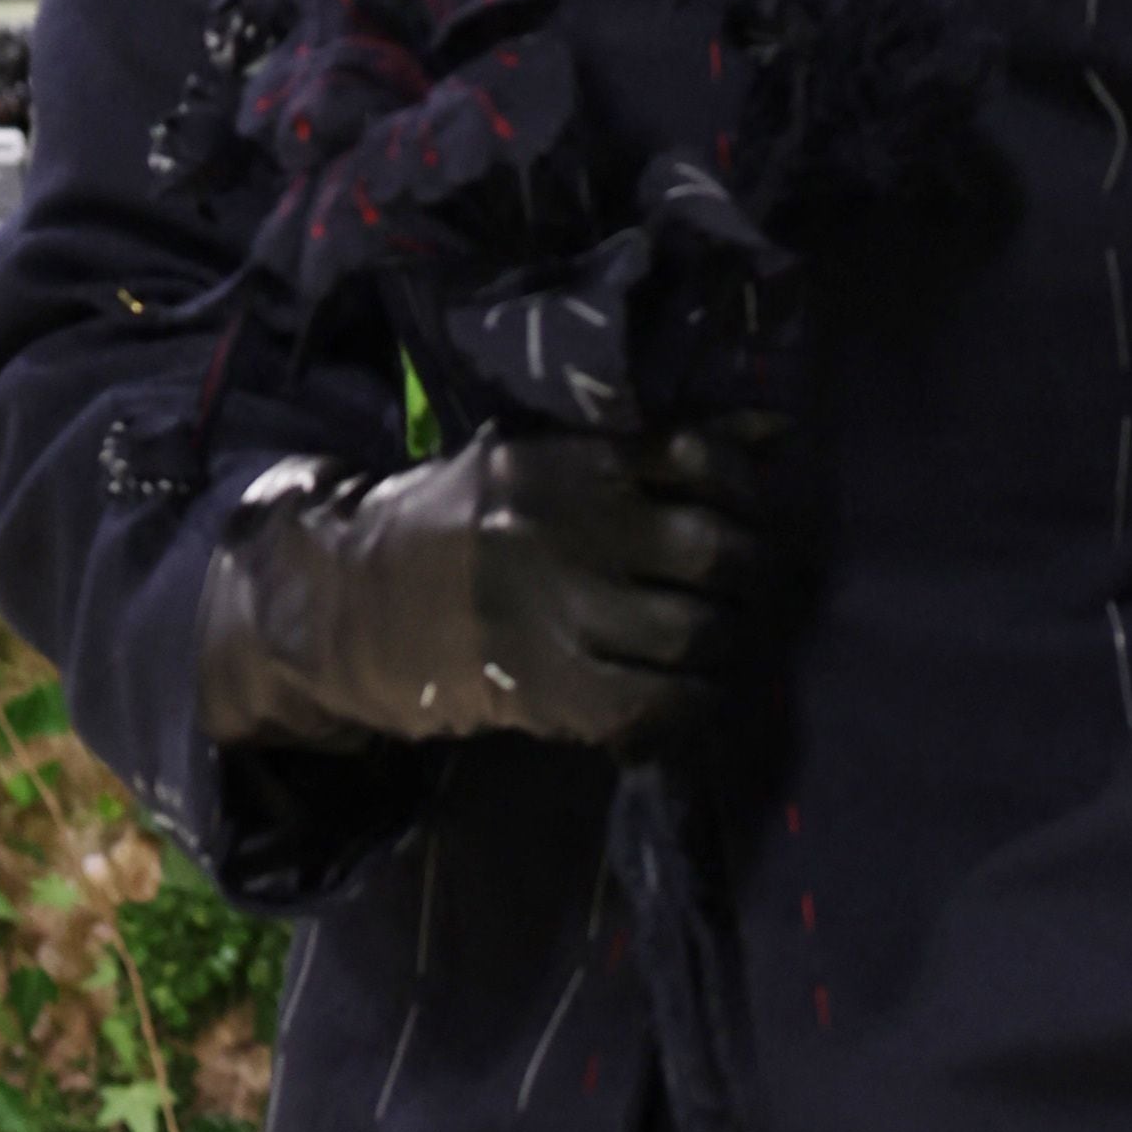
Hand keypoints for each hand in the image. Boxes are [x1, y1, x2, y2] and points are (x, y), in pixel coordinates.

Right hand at [195, 427, 774, 756]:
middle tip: (744, 582)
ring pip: (693, 631)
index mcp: (566, 464)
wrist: (353, 603)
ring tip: (716, 638)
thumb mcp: (538, 461)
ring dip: (724, 640)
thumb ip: (657, 451)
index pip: (696, 457)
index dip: (745, 487)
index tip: (748, 508)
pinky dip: (689, 702)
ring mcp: (558, 614)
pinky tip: (689, 692)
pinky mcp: (548, 688)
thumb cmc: (458, 524)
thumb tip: (779, 430)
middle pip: (710, 551)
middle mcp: (569, 532)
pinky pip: (656, 701)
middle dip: (747, 570)